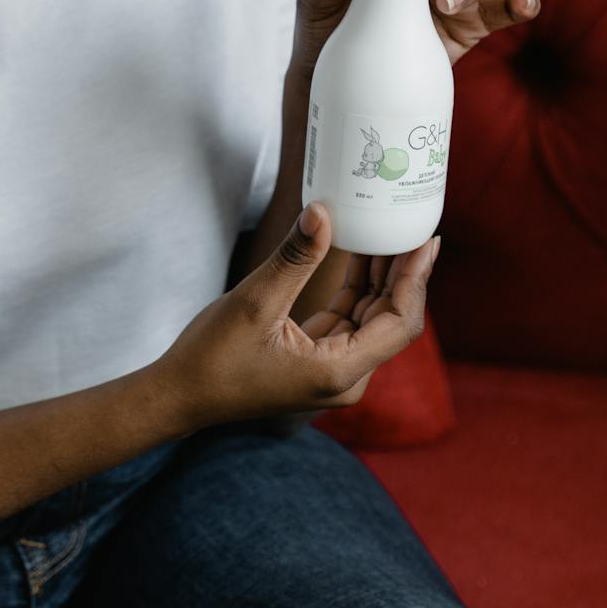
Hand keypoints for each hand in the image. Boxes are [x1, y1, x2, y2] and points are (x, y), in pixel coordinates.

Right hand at [151, 202, 438, 434]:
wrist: (180, 395)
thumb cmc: (212, 358)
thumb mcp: (255, 302)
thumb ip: (295, 258)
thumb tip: (323, 212)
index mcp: (339, 371)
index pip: (400, 323)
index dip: (416, 279)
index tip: (426, 240)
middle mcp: (345, 377)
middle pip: (390, 319)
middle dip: (401, 272)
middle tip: (411, 225)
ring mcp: (333, 370)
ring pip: (370, 317)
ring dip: (378, 277)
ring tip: (388, 229)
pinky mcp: (318, 360)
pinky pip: (348, 320)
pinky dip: (354, 288)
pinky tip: (358, 253)